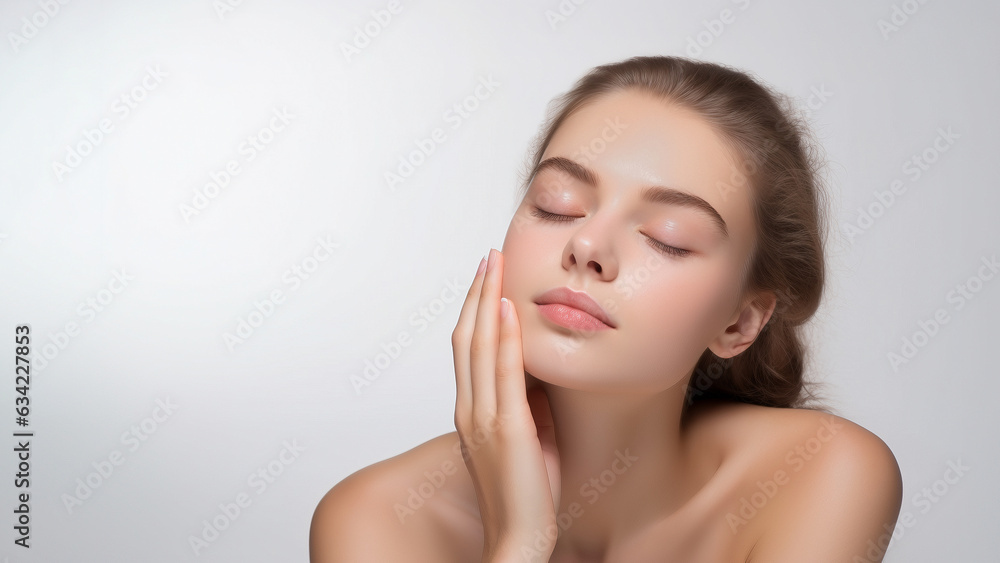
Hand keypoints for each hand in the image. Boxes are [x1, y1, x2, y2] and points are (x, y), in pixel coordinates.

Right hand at [452, 249, 560, 561]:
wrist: (518, 538)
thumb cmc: (525, 494)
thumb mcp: (526, 438)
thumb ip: (526, 404)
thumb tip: (538, 373)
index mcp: (470, 411)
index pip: (468, 347)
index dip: (476, 308)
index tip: (488, 277)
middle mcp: (469, 408)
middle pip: (467, 336)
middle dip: (478, 291)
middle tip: (490, 255)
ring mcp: (483, 417)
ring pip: (480, 344)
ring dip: (488, 299)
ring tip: (496, 264)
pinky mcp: (507, 427)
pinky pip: (503, 372)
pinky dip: (505, 335)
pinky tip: (509, 307)